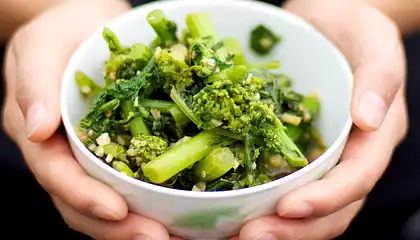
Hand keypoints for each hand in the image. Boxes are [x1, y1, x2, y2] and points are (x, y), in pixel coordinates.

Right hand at [2, 1, 171, 238]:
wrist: (85, 28)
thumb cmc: (59, 34)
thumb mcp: (39, 48)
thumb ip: (34, 85)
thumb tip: (38, 127)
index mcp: (40, 136)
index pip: (56, 175)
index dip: (84, 196)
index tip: (117, 211)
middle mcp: (65, 155)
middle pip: (82, 203)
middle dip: (117, 226)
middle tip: (157, 238)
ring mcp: (91, 157)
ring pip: (107, 202)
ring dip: (136, 225)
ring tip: (173, 236)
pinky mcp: (119, 150)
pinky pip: (131, 183)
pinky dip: (150, 202)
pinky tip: (177, 212)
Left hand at [233, 0, 407, 238]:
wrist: (325, 24)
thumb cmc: (355, 29)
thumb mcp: (374, 43)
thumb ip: (379, 79)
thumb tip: (370, 119)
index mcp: (373, 139)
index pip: (356, 179)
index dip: (326, 200)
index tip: (288, 208)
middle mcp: (347, 158)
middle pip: (329, 208)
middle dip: (293, 229)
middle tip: (250, 236)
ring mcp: (318, 158)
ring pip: (304, 207)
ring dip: (273, 226)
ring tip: (234, 234)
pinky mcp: (291, 151)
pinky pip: (278, 184)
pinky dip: (258, 202)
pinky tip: (231, 208)